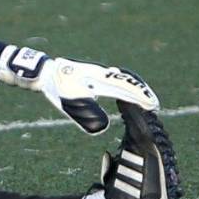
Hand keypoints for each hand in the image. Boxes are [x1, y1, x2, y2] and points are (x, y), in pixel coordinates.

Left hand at [0, 46, 158, 134]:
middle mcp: (103, 73)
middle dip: (141, 92)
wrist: (45, 70)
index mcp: (100, 80)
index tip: (152, 106)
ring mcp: (98, 71)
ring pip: (122, 77)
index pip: (126, 89)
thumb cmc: (57, 86)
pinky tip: (123, 90)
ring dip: (134, 86)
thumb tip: (103, 128)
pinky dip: (124, 83)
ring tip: (143, 97)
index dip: (140, 98)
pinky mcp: (94, 72)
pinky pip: (114, 77)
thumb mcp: (69, 103)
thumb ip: (86, 114)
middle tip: (153, 104)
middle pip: (128, 81)